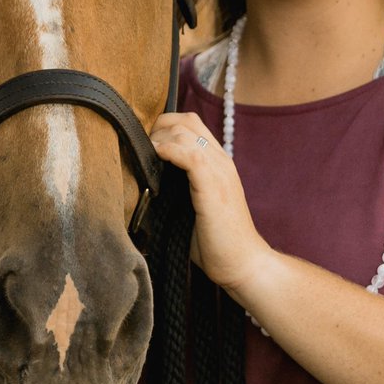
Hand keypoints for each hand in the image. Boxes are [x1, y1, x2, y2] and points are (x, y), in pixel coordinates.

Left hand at [149, 111, 271, 293]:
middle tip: (140, 149)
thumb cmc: (216, 242)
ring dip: (159, 138)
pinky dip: (169, 150)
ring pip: (186, 132)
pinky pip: (191, 155)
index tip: (144, 145)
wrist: (243, 263)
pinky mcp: (214, 187)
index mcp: (218, 164)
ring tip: (144, 156)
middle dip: (157, 127)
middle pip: (186, 120)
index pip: (190, 124)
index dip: (164, 126)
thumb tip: (143, 183)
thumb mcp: (193, 208)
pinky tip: (156, 157)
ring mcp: (220, 172)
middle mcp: (221, 161)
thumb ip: (177, 189)